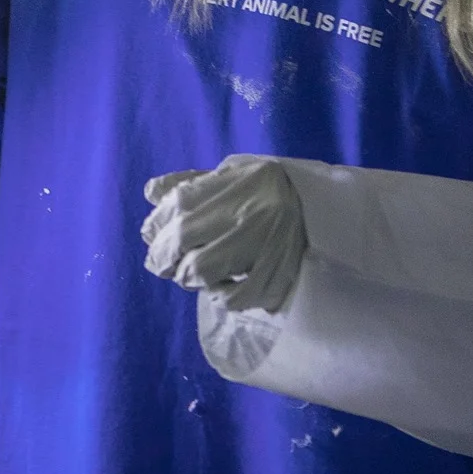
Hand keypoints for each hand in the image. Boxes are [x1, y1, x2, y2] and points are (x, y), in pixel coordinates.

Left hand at [141, 155, 304, 313]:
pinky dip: (221, 296)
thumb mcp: (231, 175)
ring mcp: (260, 245)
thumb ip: (190, 183)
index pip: (174, 206)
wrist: (322, 208)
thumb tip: (150, 192)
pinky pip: (235, 298)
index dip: (156, 226)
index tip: (154, 236)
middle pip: (181, 238)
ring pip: (202, 270)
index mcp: (230, 183)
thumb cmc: (266, 191)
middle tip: (165, 264)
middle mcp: (243, 212)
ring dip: (189, 277)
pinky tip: (222, 287)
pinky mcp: (276, 276)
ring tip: (192, 274)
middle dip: (164, 256)